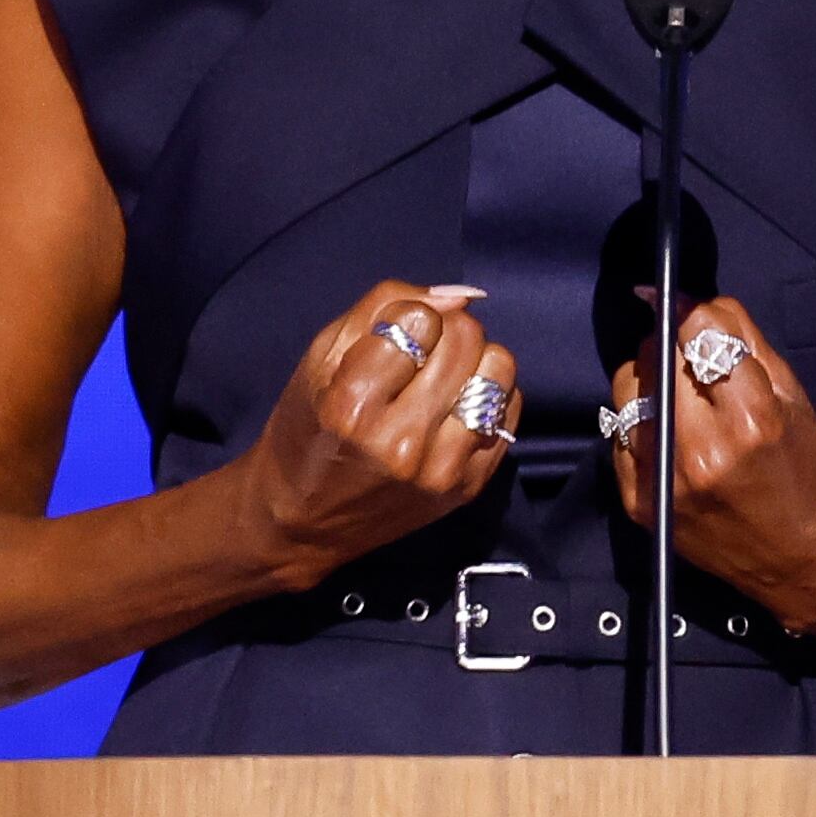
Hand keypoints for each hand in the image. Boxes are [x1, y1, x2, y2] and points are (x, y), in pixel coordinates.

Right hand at [233, 282, 521, 584]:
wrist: (306, 521)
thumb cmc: (308, 428)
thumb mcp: (321, 358)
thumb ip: (384, 308)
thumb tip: (460, 294)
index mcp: (352, 407)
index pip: (420, 319)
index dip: (407, 317)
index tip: (390, 340)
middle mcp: (401, 443)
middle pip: (464, 339)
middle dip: (446, 331)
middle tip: (420, 354)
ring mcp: (440, 470)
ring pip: (498, 370)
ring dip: (476, 360)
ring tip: (444, 378)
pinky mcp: (469, 487)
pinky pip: (510, 409)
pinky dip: (489, 395)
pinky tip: (456, 408)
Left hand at [608, 299, 815, 623]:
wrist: (803, 561)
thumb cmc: (807, 474)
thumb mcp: (795, 398)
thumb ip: (745, 341)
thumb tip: (693, 299)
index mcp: (751, 420)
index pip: (699, 331)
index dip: (698, 315)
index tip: (697, 315)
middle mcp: (700, 451)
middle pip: (657, 354)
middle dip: (672, 343)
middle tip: (691, 357)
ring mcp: (664, 481)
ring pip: (628, 389)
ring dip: (650, 379)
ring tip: (679, 396)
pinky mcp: (639, 504)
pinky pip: (618, 433)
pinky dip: (639, 420)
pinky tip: (669, 432)